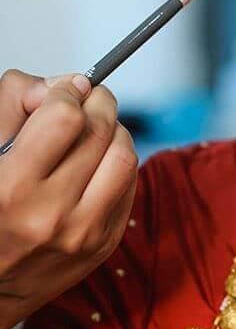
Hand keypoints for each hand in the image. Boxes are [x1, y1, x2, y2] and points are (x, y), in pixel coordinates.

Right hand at [0, 70, 136, 328]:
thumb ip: (13, 105)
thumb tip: (62, 85)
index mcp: (11, 190)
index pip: (66, 117)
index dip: (66, 92)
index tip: (63, 90)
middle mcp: (51, 215)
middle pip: (101, 130)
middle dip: (97, 104)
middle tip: (86, 100)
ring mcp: (84, 233)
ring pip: (125, 155)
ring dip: (114, 132)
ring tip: (94, 130)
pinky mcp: (105, 243)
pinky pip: (131, 184)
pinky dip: (119, 162)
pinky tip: (98, 162)